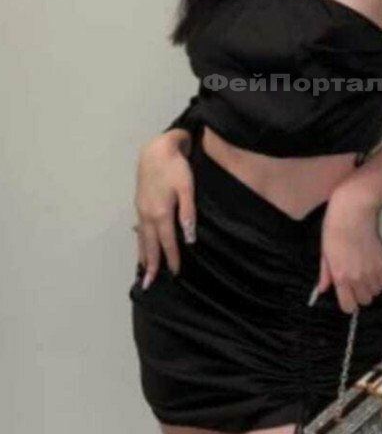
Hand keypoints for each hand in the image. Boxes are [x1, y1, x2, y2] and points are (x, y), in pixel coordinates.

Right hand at [133, 130, 195, 288]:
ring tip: (144, 269)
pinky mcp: (139, 203)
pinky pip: (139, 228)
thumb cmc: (175, 167)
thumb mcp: (187, 189)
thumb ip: (188, 213)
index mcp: (161, 214)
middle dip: (152, 265)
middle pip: (150, 245)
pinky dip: (139, 240)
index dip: (172, 258)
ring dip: (143, 254)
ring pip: (142, 237)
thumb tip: (190, 238)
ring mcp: (141, 209)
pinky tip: (140, 242)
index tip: (175, 273)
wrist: (155, 150)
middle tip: (149, 284)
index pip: (167, 242)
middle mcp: (148, 215)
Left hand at [316, 182, 381, 313]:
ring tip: (365, 273)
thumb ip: (326, 273)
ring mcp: (372, 272)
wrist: (354, 211)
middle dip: (359, 294)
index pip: (348, 306)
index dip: (347, 302)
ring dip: (371, 287)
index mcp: (341, 277)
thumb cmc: (334, 229)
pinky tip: (375, 270)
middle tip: (355, 280)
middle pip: (364, 301)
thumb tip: (324, 288)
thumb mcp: (325, 252)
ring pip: (376, 293)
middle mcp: (358, 278)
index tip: (346, 293)